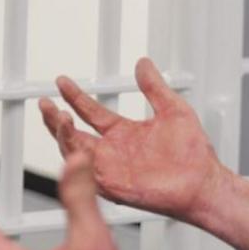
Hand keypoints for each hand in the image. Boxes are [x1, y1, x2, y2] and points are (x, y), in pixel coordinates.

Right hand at [39, 57, 224, 224]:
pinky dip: (77, 161)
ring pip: (75, 152)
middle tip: (45, 103)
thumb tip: (143, 63)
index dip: (75, 96)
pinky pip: (88, 174)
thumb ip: (155, 87)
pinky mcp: (114, 186)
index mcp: (123, 132)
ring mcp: (111, 169)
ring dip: (63, 136)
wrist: (203, 182)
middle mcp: (112, 150)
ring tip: (59, 118)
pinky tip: (73, 145)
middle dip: (55, 119)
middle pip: (73, 133)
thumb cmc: (193, 153)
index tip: (61, 81)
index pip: (91, 112)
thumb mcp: (173, 109)